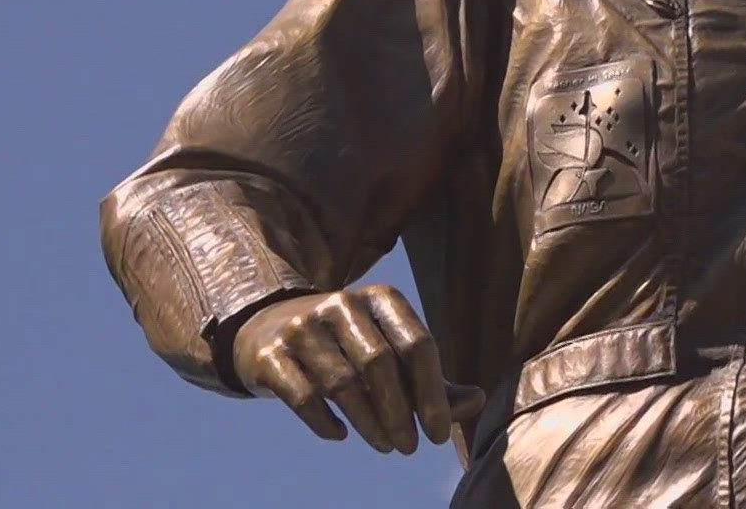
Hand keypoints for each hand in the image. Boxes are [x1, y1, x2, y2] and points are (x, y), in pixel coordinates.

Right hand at [232, 283, 486, 452]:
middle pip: (380, 364)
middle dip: (400, 413)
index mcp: (381, 298)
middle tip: (410, 447)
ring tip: (386, 445)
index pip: (417, 344)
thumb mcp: (393, 352)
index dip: (433, 394)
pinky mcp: (270, 355)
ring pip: (342, 383)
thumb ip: (435, 379)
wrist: (267, 330)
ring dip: (369, 423)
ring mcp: (301, 327)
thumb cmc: (349, 346)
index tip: (438, 435)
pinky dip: (326, 423)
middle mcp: (340, 303)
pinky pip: (303, 396)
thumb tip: (478, 402)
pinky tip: (341, 434)